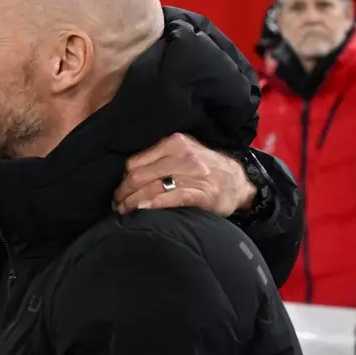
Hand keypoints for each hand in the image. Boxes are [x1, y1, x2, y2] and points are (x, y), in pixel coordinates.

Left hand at [113, 133, 256, 216]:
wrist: (239, 181)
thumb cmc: (204, 168)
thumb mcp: (182, 153)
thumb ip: (158, 158)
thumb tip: (125, 174)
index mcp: (174, 143)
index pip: (135, 162)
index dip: (122, 179)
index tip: (117, 192)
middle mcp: (183, 156)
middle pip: (140, 176)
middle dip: (123, 193)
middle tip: (117, 205)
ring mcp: (195, 174)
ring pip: (152, 188)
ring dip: (133, 202)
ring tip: (125, 211)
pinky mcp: (203, 193)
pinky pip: (172, 198)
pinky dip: (154, 205)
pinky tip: (143, 210)